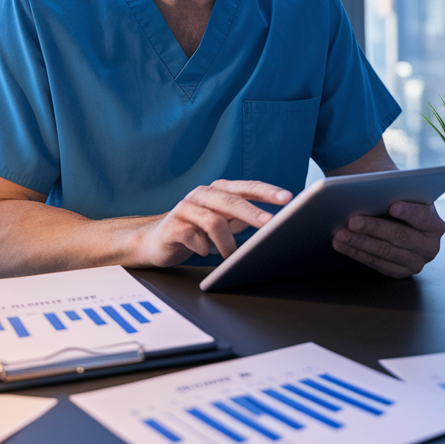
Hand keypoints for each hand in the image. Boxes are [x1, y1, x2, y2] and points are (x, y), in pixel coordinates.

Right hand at [135, 180, 291, 266]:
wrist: (157, 241)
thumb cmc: (196, 230)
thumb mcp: (224, 221)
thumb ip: (244, 217)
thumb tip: (276, 222)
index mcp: (218, 191)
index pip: (246, 187)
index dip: (267, 191)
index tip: (287, 198)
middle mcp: (202, 195)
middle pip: (230, 200)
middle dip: (253, 212)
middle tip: (270, 224)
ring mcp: (186, 209)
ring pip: (213, 221)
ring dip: (227, 242)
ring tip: (232, 256)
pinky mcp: (173, 227)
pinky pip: (193, 237)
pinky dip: (203, 247)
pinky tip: (205, 252)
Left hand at [332, 201, 444, 277]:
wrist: (396, 217)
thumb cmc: (396, 201)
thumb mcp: (400, 194)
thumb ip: (393, 192)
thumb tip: (371, 189)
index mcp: (434, 224)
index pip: (422, 216)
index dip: (408, 212)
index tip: (393, 206)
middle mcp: (430, 246)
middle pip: (400, 236)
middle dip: (374, 227)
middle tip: (352, 221)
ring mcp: (416, 261)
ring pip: (385, 252)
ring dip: (359, 243)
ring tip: (341, 234)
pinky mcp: (400, 271)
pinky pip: (377, 264)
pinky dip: (357, 253)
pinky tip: (343, 245)